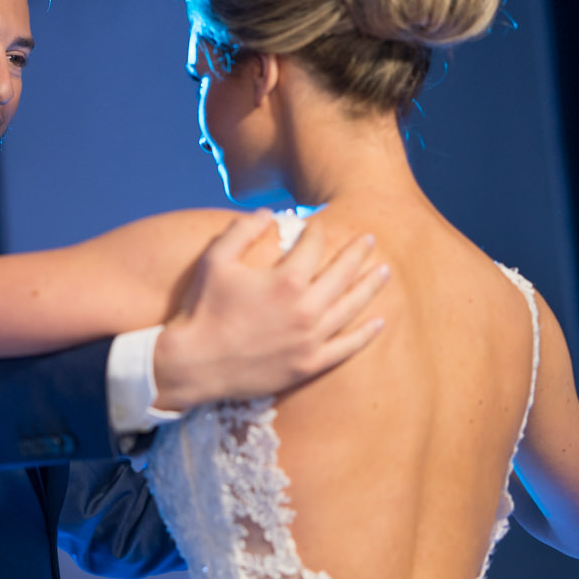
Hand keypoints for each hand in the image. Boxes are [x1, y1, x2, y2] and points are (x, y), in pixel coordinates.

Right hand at [153, 212, 387, 410]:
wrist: (194, 364)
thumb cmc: (202, 308)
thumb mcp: (216, 260)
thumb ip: (242, 230)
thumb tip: (269, 213)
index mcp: (286, 279)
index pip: (313, 246)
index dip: (316, 231)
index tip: (316, 225)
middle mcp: (306, 309)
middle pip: (342, 273)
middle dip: (356, 252)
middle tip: (369, 239)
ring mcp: (311, 339)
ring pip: (352, 308)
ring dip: (370, 287)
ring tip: (384, 271)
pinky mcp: (309, 365)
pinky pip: (347, 348)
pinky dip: (366, 334)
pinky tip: (379, 321)